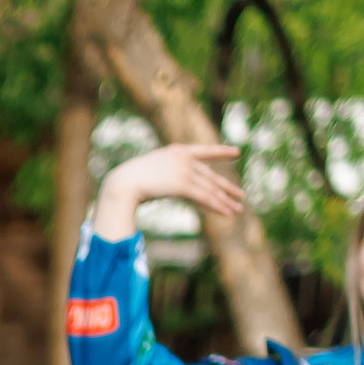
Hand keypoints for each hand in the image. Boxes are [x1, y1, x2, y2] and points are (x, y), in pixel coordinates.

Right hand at [91, 143, 246, 242]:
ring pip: (210, 189)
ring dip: (225, 202)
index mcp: (176, 151)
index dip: (221, 152)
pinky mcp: (183, 184)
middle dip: (227, 188)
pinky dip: (218, 207)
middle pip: (211, 176)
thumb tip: (175, 187)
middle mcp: (184, 158)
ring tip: (238, 211)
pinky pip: (205, 197)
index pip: (204, 151)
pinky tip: (228, 213)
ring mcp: (184, 170)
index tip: (236, 152)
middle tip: (241, 196)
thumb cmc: (130, 181)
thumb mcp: (152, 174)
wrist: (123, 183)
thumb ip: (167, 177)